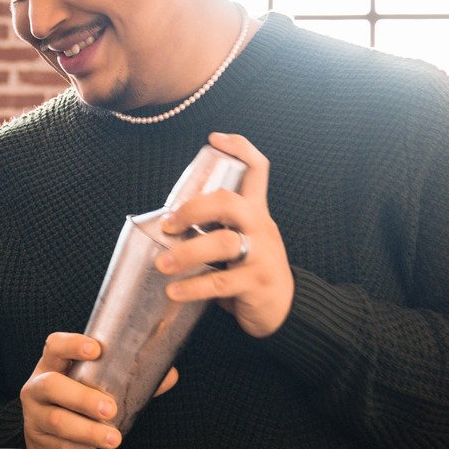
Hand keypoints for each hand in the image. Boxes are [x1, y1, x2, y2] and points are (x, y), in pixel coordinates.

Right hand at [19, 332, 178, 448]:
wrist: (46, 436)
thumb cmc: (75, 401)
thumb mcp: (92, 386)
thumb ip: (126, 380)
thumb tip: (169, 375)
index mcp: (52, 365)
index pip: (55, 345)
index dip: (72, 345)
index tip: (96, 350)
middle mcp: (37, 387)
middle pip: (51, 385)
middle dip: (82, 398)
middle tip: (111, 409)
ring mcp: (34, 415)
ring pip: (58, 422)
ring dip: (88, 431)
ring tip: (114, 438)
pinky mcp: (37, 442)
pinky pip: (62, 447)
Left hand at [156, 131, 293, 337]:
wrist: (286, 309)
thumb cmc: (252, 270)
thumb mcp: (243, 240)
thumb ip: (217, 227)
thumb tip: (166, 223)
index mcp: (255, 214)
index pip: (258, 170)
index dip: (241, 148)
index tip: (215, 138)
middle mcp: (261, 229)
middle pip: (230, 203)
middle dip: (194, 210)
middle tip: (169, 224)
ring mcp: (262, 256)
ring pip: (224, 243)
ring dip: (187, 252)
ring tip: (162, 263)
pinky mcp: (257, 284)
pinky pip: (221, 283)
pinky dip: (193, 287)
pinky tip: (174, 291)